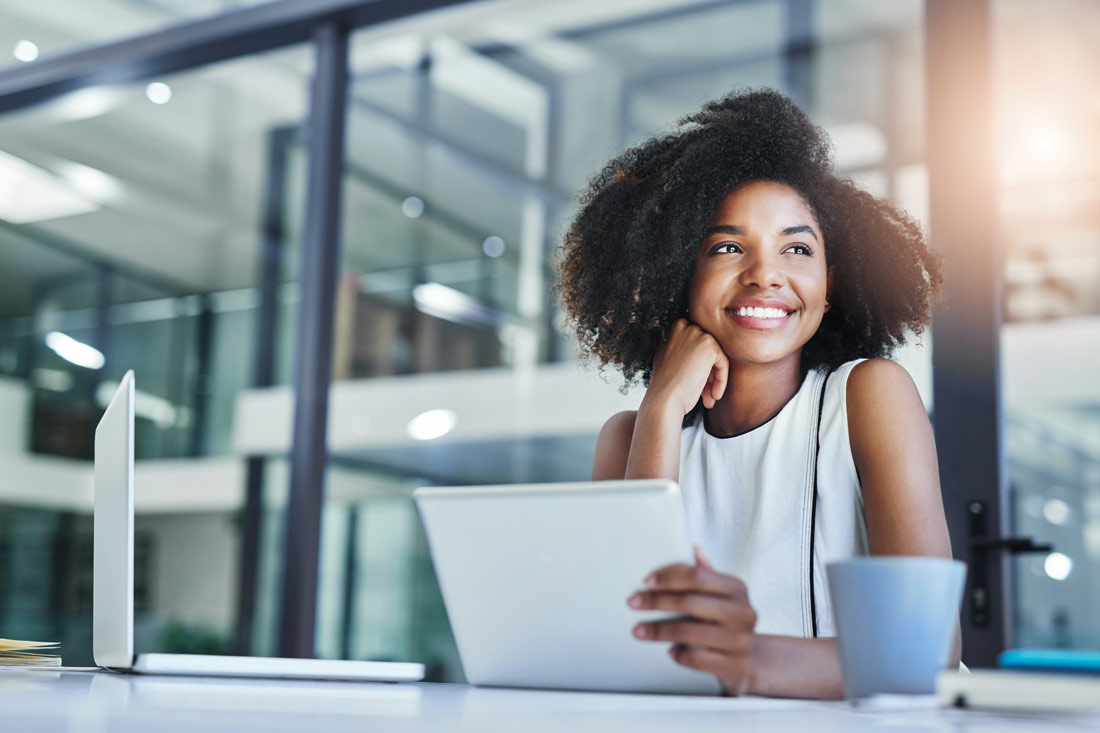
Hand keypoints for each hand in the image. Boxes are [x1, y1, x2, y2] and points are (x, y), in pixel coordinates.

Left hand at [627, 546, 756, 695]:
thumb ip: (707, 574)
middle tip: (632, 603)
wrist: (749, 662)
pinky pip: (696, 659)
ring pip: (689, 632)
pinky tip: (670, 651)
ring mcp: (740, 641)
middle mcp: (743, 612)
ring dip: (658, 631)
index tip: (645, 582)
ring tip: (638, 631)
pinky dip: (679, 654)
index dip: (669, 577)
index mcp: (737, 588)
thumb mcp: (722, 596)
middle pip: (690, 602)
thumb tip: (694, 548)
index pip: (698, 576)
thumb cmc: (726, 622)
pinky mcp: (734, 666)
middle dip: (657, 601)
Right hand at [646, 319, 728, 415]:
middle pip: (707, 350)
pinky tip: (713, 395)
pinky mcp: (709, 346)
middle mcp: (684, 327)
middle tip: (705, 393)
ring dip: (714, 379)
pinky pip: (723, 363)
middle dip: (708, 372)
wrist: (664, 399)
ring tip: (709, 397)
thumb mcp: (668, 360)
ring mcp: (697, 334)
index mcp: (674, 330)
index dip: (698, 365)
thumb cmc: (666, 386)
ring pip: (716, 357)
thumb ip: (682, 350)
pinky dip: (721, 380)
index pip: (697, 344)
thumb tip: (699, 353)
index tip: (697, 382)